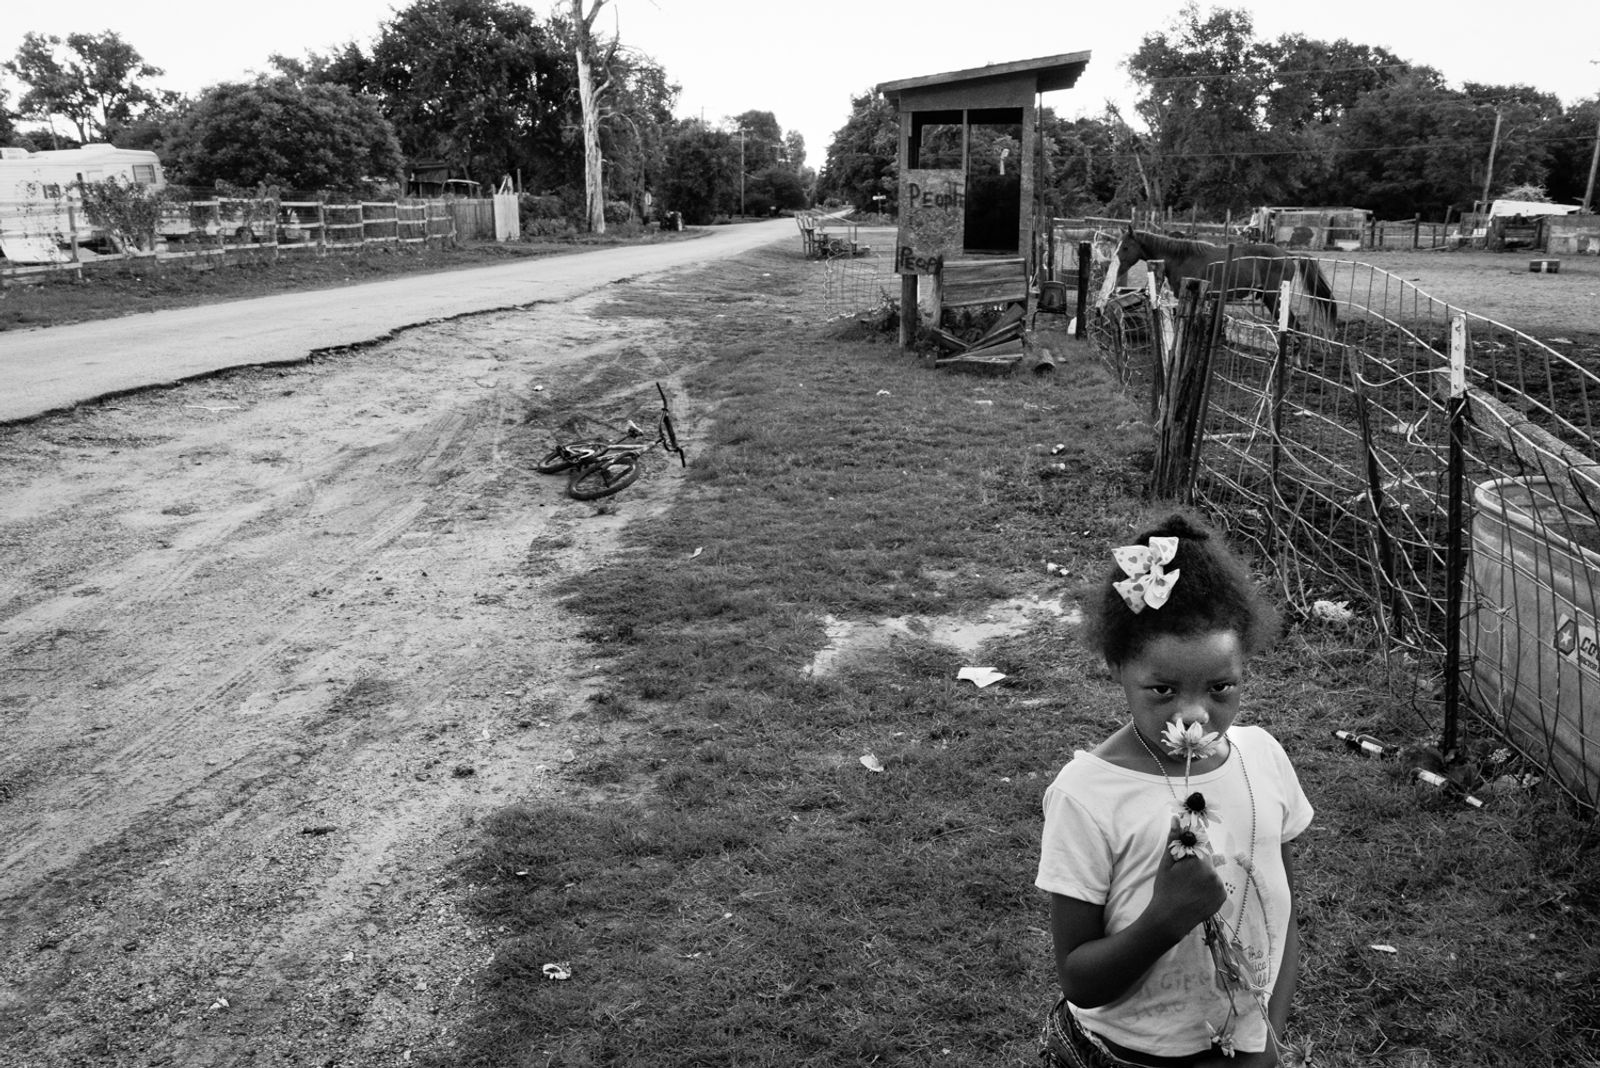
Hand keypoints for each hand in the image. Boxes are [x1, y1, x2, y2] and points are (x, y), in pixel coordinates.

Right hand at [1147, 818, 1227, 937]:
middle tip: (1183, 875)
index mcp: (1198, 861)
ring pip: (1211, 872)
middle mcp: (1213, 872)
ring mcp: (1219, 886)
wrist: (1170, 919)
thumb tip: (1177, 818)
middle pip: (1206, 858)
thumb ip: (1174, 839)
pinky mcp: (1223, 897)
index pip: (1200, 843)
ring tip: (1189, 886)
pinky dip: (1208, 886)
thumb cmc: (1165, 889)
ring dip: (1203, 874)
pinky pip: (1216, 885)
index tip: (1186, 854)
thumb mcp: (1167, 863)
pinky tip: (1196, 894)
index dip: (1193, 847)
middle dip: (1196, 862)